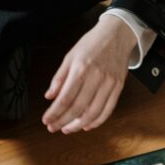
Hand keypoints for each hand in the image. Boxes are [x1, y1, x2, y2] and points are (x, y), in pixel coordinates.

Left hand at [42, 16, 135, 133]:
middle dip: (63, 121)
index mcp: (80, 68)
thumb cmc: (91, 44)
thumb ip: (59, 77)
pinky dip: (97, 121)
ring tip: (68, 129)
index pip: (65, 98)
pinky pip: (108, 110)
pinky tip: (86, 126)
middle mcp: (96, 77)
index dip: (54, 112)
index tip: (46, 120)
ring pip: (93, 112)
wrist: (117, 34)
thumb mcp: (70, 56)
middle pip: (77, 108)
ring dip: (78, 125)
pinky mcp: (118, 87)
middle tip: (53, 128)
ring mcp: (109, 84)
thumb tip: (50, 96)